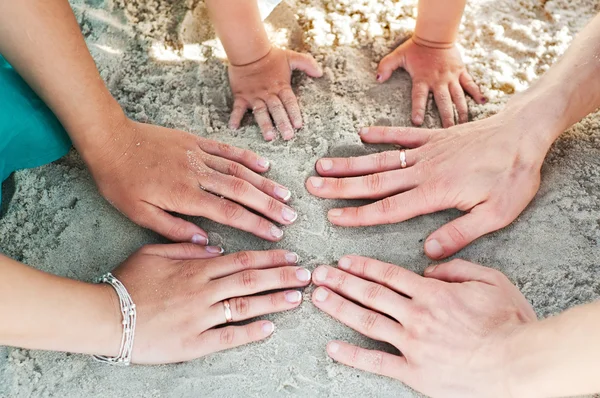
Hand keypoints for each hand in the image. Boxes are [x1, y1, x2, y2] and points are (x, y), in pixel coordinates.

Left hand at [87, 118, 296, 242]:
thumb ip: (174, 229)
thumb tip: (205, 241)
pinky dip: (248, 158)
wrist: (109, 140)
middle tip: (291, 216)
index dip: (256, 224)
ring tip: (286, 195)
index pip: (230, 213)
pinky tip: (264, 166)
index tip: (275, 233)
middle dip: (270, 205)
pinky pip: (227, 150)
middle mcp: (198, 173)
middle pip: (242, 191)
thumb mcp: (139, 214)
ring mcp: (199, 155)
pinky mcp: (195, 141)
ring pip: (239, 170)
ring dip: (265, 183)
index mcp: (185, 195)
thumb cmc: (120, 181)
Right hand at [104, 244, 309, 363]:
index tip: (290, 256)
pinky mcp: (194, 343)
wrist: (104, 317)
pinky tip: (270, 328)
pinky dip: (251, 332)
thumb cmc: (126, 283)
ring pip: (245, 306)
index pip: (241, 260)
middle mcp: (203, 291)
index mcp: (195, 269)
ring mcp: (200, 317)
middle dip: (282, 276)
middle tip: (308, 273)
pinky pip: (228, 336)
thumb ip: (184, 246)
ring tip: (299, 297)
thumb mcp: (151, 252)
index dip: (269, 258)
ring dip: (275, 301)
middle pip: (250, 280)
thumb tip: (213, 246)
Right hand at [227, 47, 322, 140]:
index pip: (289, 102)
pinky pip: (237, 108)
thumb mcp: (291, 57)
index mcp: (280, 86)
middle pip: (276, 110)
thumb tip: (320, 73)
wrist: (248, 50)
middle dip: (282, 123)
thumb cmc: (271, 56)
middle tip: (287, 136)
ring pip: (260, 112)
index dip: (294, 113)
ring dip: (264, 124)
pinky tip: (233, 127)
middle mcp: (268, 93)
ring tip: (269, 137)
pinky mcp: (241, 96)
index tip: (298, 125)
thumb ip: (307, 63)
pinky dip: (235, 117)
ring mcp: (254, 96)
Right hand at [306, 116, 545, 258]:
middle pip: (374, 181)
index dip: (358, 214)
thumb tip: (428, 251)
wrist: (525, 133)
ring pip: (380, 159)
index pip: (388, 207)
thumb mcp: (496, 214)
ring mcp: (426, 151)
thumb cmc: (513, 176)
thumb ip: (460, 233)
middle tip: (312, 186)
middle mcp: (423, 170)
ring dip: (350, 163)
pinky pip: (402, 135)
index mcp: (435, 192)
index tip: (333, 217)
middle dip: (340, 186)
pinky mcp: (434, 137)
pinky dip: (381, 135)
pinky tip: (362, 135)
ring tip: (323, 165)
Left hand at [311, 256, 536, 396]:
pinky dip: (352, 355)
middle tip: (319, 273)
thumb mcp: (490, 280)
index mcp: (432, 293)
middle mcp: (416, 315)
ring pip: (367, 321)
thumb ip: (456, 268)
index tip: (344, 260)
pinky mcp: (414, 372)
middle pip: (370, 294)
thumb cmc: (509, 321)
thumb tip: (427, 270)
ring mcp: (413, 345)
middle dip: (341, 281)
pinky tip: (332, 347)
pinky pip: (377, 362)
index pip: (388, 275)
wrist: (518, 364)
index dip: (362, 266)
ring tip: (318, 298)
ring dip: (340, 308)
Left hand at [377, 37, 484, 127]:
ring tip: (465, 126)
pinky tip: (483, 102)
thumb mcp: (398, 56)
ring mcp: (452, 77)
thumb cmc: (415, 49)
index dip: (418, 108)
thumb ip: (386, 66)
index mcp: (422, 79)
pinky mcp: (461, 72)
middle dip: (446, 118)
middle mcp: (438, 80)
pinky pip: (470, 84)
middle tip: (448, 133)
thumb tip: (377, 78)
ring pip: (458, 96)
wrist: (435, 35)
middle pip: (443, 102)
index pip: (419, 96)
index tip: (417, 121)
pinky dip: (477, 92)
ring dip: (462, 111)